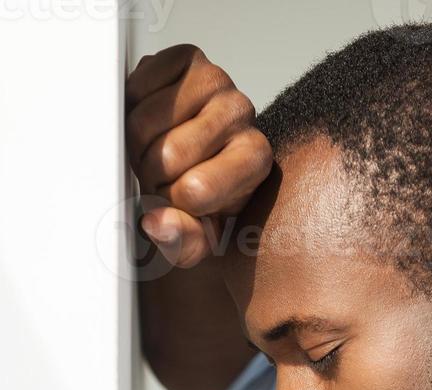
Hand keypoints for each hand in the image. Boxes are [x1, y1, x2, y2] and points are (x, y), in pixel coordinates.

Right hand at [125, 44, 272, 266]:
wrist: (194, 162)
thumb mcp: (197, 240)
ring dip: (137, 144)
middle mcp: (242, 112)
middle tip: (161, 176)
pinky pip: (136, 88)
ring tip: (154, 150)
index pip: (194, 190)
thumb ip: (182, 243)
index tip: (178, 202)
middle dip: (151, 175)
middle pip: (166, 156)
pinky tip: (150, 122)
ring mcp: (215, 80)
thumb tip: (158, 221)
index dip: (172, 202)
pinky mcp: (185, 58)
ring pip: (143, 123)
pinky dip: (131, 109)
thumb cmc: (204, 202)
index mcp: (255, 158)